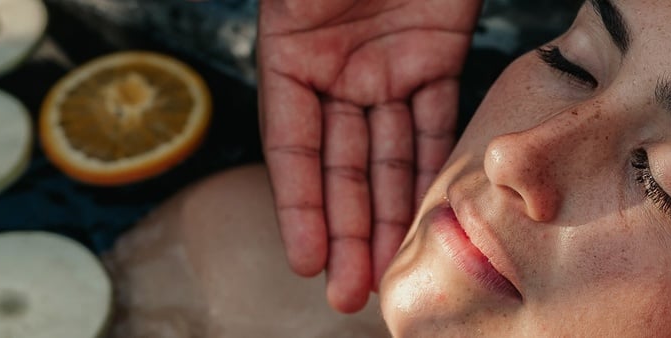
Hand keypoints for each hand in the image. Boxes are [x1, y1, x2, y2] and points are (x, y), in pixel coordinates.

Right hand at [257, 0, 480, 312]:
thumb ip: (288, 7)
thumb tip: (234, 44)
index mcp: (291, 50)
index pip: (293, 145)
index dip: (299, 205)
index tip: (306, 259)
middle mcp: (338, 67)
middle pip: (342, 164)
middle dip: (346, 229)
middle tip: (349, 292)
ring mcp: (387, 63)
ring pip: (388, 154)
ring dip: (389, 213)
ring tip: (385, 272)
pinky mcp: (436, 53)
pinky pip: (434, 119)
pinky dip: (430, 164)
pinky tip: (428, 211)